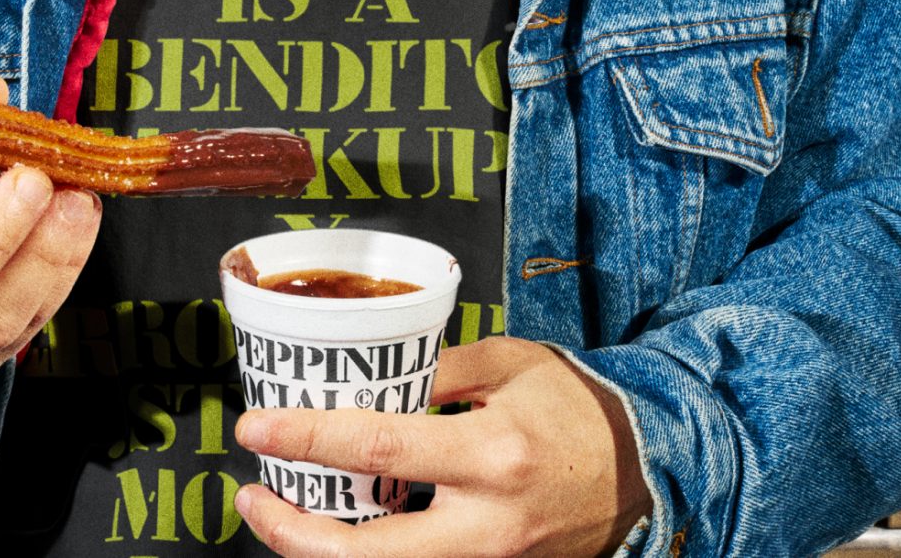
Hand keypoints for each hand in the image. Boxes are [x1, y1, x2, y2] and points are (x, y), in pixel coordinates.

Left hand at [233, 337, 650, 557]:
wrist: (647, 467)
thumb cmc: (576, 407)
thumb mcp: (510, 362)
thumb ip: (438, 367)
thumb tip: (371, 371)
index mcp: (489, 455)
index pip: (376, 450)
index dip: (306, 439)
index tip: (256, 428)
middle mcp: (485, 523)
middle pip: (365, 555)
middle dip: (292, 534)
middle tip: (252, 500)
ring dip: (320, 550)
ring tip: (283, 512)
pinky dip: (367, 550)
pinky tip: (341, 523)